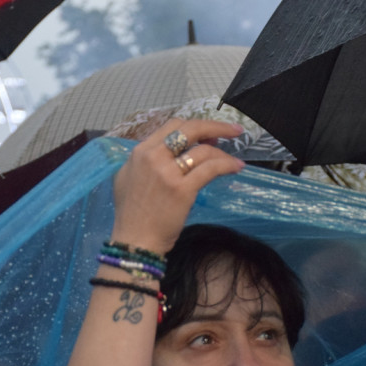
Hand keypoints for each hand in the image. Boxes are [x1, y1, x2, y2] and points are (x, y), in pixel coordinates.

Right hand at [112, 118, 244, 253]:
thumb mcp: (128, 177)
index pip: (173, 125)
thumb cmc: (132, 214)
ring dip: (223, 153)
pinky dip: (227, 165)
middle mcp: (153, 157)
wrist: (134, 241)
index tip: (210, 133)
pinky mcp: (182, 190)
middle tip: (234, 131)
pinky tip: (236, 167)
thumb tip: (171, 150)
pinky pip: (210, 169)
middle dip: (216, 126)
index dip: (196, 125)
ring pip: (203, 150)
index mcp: (141, 151)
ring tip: (233, 161)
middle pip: (190, 130)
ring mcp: (168, 173)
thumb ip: (146, 160)